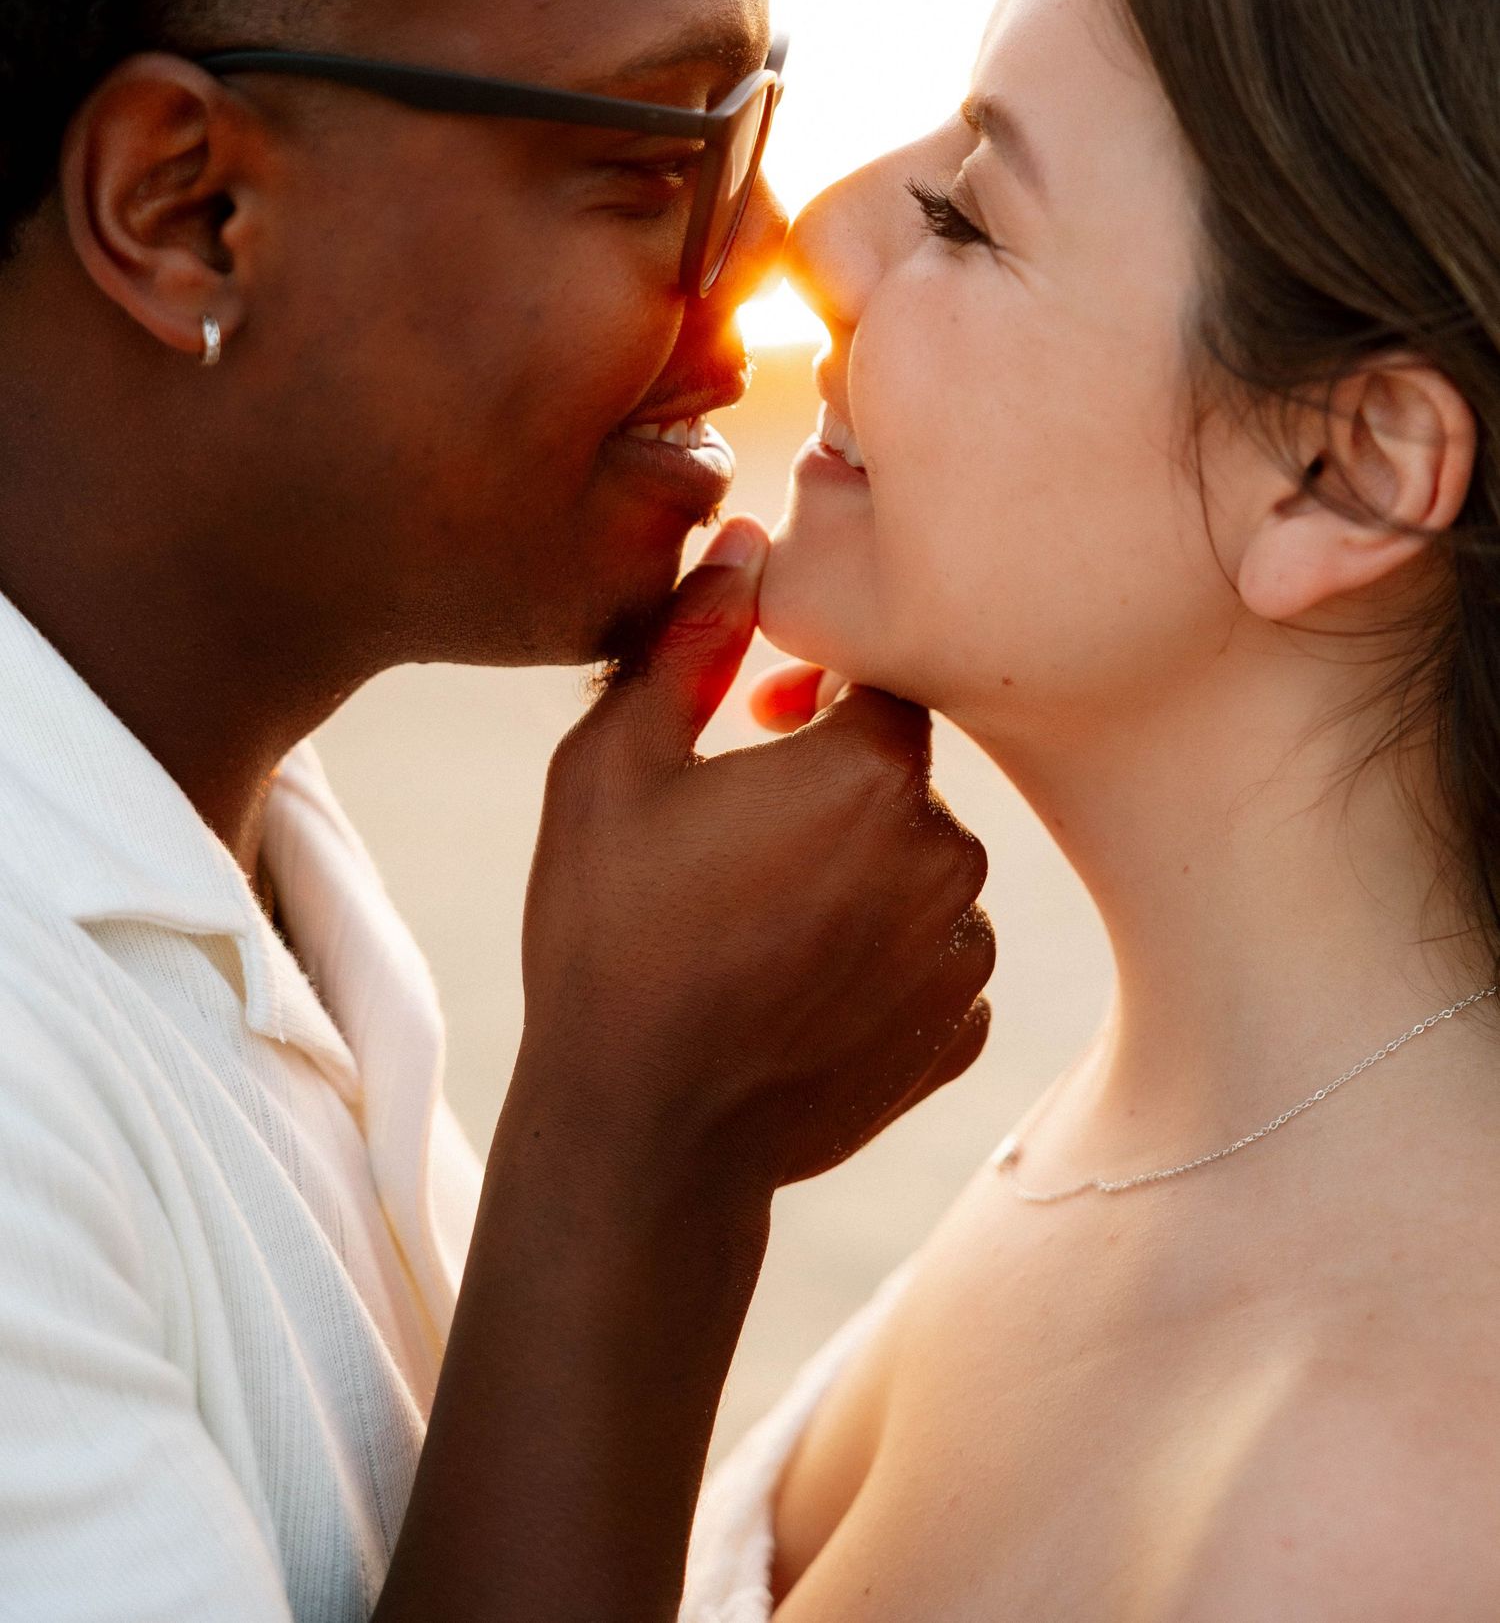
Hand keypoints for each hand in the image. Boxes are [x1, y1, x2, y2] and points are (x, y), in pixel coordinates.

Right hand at [518, 516, 993, 1189]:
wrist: (641, 1136)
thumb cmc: (609, 935)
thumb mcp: (616, 765)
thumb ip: (693, 639)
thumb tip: (746, 540)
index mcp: (871, 773)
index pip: (884, 678)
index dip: (820, 688)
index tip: (760, 722)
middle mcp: (945, 857)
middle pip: (905, 774)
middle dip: (834, 782)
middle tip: (737, 833)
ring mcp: (960, 954)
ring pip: (924, 865)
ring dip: (862, 869)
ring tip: (758, 918)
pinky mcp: (958, 1031)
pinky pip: (936, 954)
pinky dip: (883, 953)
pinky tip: (797, 981)